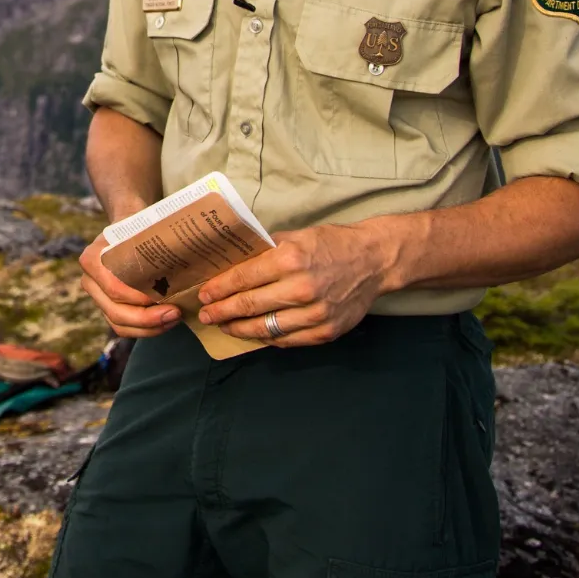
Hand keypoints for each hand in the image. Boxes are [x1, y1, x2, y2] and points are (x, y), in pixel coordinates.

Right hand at [78, 235, 180, 337]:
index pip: (114, 288)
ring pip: (119, 324)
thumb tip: (182, 258)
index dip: (138, 298)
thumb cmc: (138, 229)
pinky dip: (146, 330)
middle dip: (148, 318)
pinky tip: (166, 322)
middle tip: (175, 312)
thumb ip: (151, 244)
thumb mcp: (141, 229)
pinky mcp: (107, 309)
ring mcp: (97, 297)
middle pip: (115, 311)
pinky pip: (124, 328)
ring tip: (174, 318)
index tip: (164, 295)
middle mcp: (89, 281)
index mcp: (92, 259)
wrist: (128, 230)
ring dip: (149, 328)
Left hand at [194, 223, 394, 346]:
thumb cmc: (331, 244)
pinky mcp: (326, 331)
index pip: (243, 278)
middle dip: (222, 312)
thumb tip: (232, 263)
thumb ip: (265, 251)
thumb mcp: (296, 237)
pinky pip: (288, 340)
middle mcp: (302, 288)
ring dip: (240, 329)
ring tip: (225, 326)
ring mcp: (315, 314)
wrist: (374, 260)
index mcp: (291, 260)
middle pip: (250, 305)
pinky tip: (255, 333)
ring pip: (266, 329)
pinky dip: (268, 338)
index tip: (204, 294)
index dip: (219, 289)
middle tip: (206, 315)